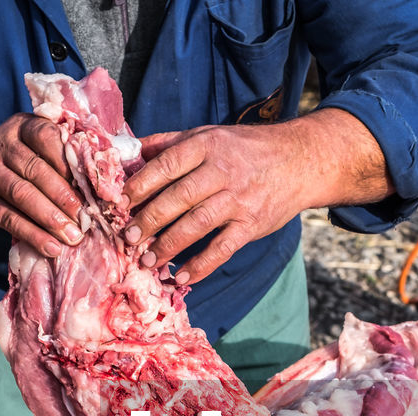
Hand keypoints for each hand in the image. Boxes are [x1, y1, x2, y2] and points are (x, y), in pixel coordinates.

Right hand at [0, 114, 83, 257]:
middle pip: (34, 169)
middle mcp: (3, 146)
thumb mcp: (36, 146)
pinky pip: (10, 219)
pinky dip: (33, 235)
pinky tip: (52, 247)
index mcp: (23, 127)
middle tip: (85, 217)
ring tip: (73, 236)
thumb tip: (98, 187)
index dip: (66, 159)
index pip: (45, 136)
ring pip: (22, 194)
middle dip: (62, 195)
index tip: (87, 181)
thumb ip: (62, 155)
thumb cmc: (23, 161)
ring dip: (50, 218)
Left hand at [123, 108, 393, 284]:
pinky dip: (201, 265)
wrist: (299, 161)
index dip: (139, 186)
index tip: (118, 204)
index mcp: (205, 145)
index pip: (164, 166)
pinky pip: (222, 249)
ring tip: (147, 260)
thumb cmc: (244, 149)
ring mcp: (238, 200)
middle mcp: (221, 171)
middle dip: (148, 220)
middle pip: (177, 198)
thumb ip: (168, 143)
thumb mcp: (208, 135)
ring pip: (196, 225)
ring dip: (168, 246)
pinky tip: (181, 278)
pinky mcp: (251, 224)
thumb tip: (125, 150)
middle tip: (127, 239)